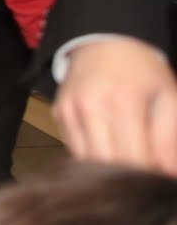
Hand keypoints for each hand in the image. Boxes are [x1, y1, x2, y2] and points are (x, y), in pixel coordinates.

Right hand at [55, 38, 176, 175]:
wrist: (105, 41)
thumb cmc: (143, 71)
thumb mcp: (169, 98)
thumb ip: (169, 140)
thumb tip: (167, 177)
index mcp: (124, 105)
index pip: (134, 160)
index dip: (147, 178)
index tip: (157, 183)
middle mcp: (91, 109)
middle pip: (107, 165)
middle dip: (126, 177)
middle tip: (141, 178)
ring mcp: (70, 112)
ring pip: (86, 161)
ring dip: (105, 170)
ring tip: (125, 163)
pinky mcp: (58, 114)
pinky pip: (74, 148)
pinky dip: (91, 155)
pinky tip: (107, 147)